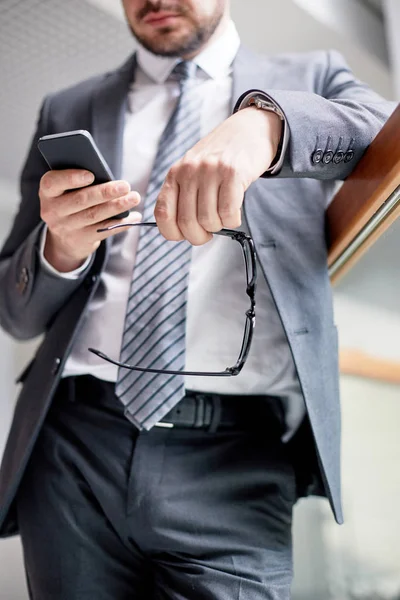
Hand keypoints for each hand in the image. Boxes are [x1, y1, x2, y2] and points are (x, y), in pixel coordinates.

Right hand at [40, 169, 140, 271]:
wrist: (64, 237)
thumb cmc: (71, 201)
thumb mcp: (66, 190)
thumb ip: (79, 180)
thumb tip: (107, 176)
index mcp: (48, 192)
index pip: (53, 183)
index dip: (71, 178)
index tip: (91, 175)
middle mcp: (53, 211)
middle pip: (81, 200)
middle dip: (105, 192)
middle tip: (125, 186)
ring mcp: (66, 227)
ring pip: (94, 215)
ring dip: (117, 206)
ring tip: (134, 198)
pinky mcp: (81, 240)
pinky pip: (103, 230)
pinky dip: (121, 223)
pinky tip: (134, 216)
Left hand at [155, 106, 282, 244]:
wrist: (248, 130)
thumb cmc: (220, 158)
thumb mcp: (193, 171)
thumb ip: (184, 196)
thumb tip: (181, 231)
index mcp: (175, 174)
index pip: (162, 213)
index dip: (173, 232)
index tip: (185, 234)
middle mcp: (189, 171)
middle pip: (187, 222)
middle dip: (199, 236)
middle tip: (209, 232)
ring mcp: (210, 170)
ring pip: (208, 220)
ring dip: (219, 226)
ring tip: (223, 216)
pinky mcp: (232, 172)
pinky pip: (228, 212)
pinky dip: (232, 220)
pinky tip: (235, 213)